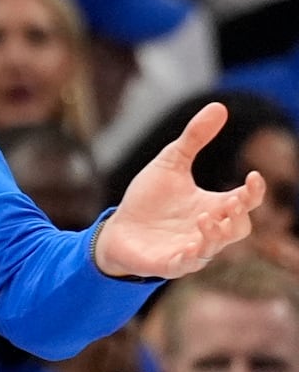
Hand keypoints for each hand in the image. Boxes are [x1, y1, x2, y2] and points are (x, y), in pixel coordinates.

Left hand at [98, 102, 266, 277]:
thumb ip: (195, 138)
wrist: (117, 228)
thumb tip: (220, 106)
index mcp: (213, 206)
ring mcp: (190, 248)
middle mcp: (207, 230)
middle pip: (238, 229)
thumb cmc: (149, 199)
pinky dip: (190, 257)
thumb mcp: (171, 162)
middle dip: (238, 218)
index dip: (254, 192)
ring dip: (216, 236)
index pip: (245, 202)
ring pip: (214, 248)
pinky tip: (188, 246)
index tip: (253, 176)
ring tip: (207, 218)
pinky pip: (186, 264)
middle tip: (230, 203)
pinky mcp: (169, 263)